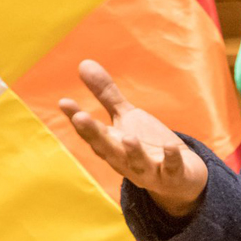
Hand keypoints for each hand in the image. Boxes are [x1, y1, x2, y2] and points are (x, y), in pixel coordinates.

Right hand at [60, 60, 208, 216]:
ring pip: (136, 163)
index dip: (77, 119)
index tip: (63, 101)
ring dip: (132, 152)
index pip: (91, 132)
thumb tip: (83, 63)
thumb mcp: (124, 118)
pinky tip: (170, 146)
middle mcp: (124, 160)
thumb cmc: (144, 144)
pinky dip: (171, 159)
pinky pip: (171, 168)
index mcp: (112, 145)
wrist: (177, 177)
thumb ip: (106, 94)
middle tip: (80, 117)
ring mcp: (148, 170)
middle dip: (94, 134)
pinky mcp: (171, 175)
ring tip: (128, 138)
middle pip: (107, 148)